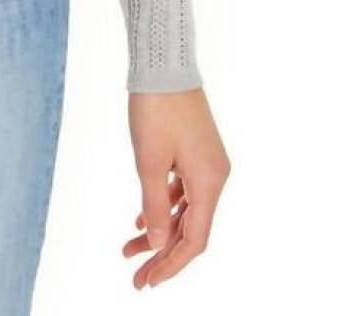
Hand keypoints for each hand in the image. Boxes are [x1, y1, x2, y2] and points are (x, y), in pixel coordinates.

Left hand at [124, 86, 229, 288]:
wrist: (163, 63)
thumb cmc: (155, 108)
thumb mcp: (149, 161)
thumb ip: (156, 206)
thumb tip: (159, 246)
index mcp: (209, 182)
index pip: (194, 240)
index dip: (171, 265)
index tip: (146, 281)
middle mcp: (216, 177)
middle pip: (191, 229)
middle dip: (163, 254)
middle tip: (135, 275)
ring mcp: (207, 163)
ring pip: (185, 210)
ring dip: (160, 230)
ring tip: (129, 248)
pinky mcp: (197, 152)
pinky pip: (183, 190)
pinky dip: (165, 206)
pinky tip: (142, 218)